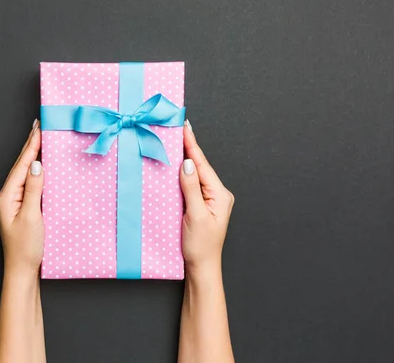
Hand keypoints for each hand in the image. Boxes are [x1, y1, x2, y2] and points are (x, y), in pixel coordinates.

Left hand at [0, 120, 43, 274]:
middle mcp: (7, 197)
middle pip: (21, 166)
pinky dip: (36, 171)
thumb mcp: (32, 216)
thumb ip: (34, 189)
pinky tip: (41, 166)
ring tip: (40, 140)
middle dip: (30, 146)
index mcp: (7, 196)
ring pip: (24, 174)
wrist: (22, 270)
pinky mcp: (21, 208)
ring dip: (33, 156)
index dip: (31, 146)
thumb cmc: (26, 247)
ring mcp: (13, 203)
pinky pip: (29, 184)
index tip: (39, 128)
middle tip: (39, 126)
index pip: (22, 165)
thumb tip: (36, 164)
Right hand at [180, 120, 234, 274]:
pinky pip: (190, 184)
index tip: (185, 127)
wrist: (201, 267)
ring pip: (194, 174)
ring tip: (174, 142)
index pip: (202, 165)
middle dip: (188, 148)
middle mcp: (217, 194)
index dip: (192, 145)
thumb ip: (191, 188)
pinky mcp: (200, 205)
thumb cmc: (200, 246)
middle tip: (176, 128)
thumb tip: (187, 163)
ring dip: (184, 159)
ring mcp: (209, 199)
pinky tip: (174, 166)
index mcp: (219, 194)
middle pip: (199, 166)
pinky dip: (181, 174)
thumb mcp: (195, 215)